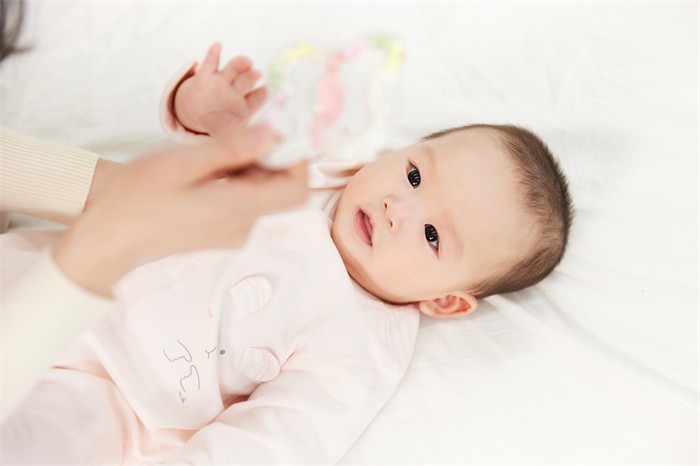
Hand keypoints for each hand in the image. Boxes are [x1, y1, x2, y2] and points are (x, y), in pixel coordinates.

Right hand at [54, 125, 307, 296]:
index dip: (296, 158)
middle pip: (280, 189)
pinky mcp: (222, 231)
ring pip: (261, 192)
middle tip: (241, 131)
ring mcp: (233, 232)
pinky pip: (244, 201)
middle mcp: (242, 226)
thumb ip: (231, 150)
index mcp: (236, 211)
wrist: (107, 238)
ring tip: (214, 151)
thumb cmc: (137, 198)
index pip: (296, 190)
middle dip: (270, 156)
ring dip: (250, 165)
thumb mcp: (182, 164)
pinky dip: (237, 178)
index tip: (278, 130)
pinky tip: (208, 168)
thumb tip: (273, 134)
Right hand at [173, 42, 266, 135]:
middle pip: (245, 82)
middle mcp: (236, 91)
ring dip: (239, 64)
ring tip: (246, 61)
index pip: (257, 99)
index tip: (266, 93)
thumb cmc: (221, 125)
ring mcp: (221, 82)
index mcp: (246, 106)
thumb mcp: (229, 136)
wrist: (197, 113)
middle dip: (251, 77)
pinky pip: (210, 64)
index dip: (261, 96)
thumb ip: (242, 140)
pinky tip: (218, 46)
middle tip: (257, 73)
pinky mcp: (204, 77)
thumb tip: (265, 142)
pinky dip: (213, 55)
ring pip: (232, 70)